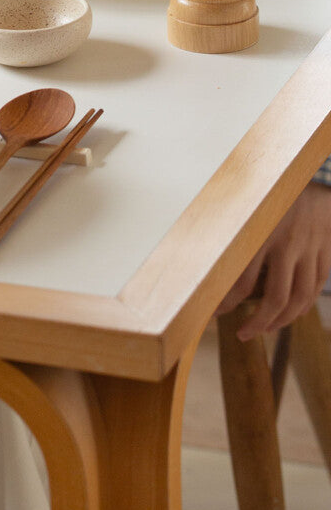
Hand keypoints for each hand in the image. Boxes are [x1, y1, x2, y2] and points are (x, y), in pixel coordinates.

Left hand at [216, 182, 330, 340]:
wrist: (306, 175)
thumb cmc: (262, 191)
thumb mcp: (239, 204)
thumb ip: (223, 231)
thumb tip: (190, 257)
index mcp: (259, 231)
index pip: (241, 281)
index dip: (226, 303)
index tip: (213, 312)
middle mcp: (287, 242)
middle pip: (276, 297)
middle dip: (258, 322)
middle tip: (243, 334)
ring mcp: (309, 248)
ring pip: (300, 297)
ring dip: (282, 320)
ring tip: (265, 329)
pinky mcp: (325, 251)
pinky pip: (316, 287)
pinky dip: (303, 306)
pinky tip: (288, 314)